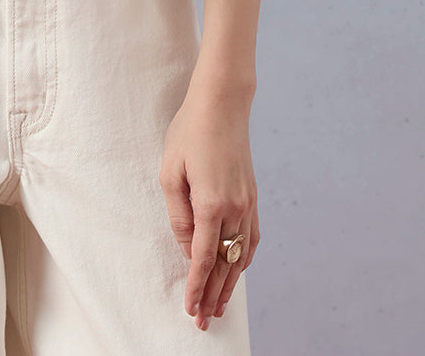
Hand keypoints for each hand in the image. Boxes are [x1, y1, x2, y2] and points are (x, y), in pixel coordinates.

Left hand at [159, 84, 259, 331]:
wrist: (222, 104)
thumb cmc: (189, 133)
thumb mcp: (171, 172)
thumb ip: (179, 215)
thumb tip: (189, 249)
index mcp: (211, 204)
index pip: (204, 259)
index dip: (197, 288)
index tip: (191, 309)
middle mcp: (235, 209)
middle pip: (225, 265)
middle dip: (214, 295)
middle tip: (204, 320)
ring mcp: (248, 203)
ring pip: (241, 255)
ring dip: (230, 283)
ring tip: (220, 305)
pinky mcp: (253, 196)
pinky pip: (252, 238)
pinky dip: (244, 259)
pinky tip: (237, 270)